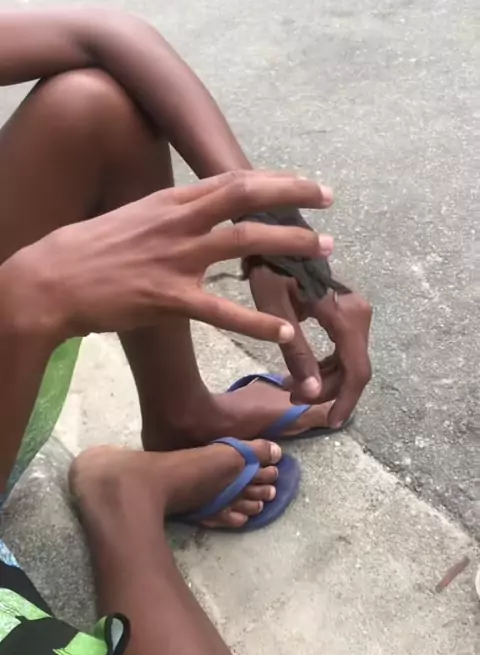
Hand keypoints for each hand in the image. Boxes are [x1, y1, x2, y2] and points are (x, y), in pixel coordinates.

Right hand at [9, 171, 334, 343]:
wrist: (51, 279)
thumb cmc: (91, 249)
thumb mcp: (135, 215)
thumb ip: (173, 211)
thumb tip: (202, 207)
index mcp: (171, 200)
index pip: (232, 180)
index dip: (274, 179)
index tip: (305, 182)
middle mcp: (178, 222)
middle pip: (246, 198)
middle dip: (292, 196)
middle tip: (329, 201)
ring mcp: (175, 259)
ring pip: (244, 244)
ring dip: (289, 246)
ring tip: (324, 250)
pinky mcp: (168, 298)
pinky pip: (222, 310)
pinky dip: (256, 322)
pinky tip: (285, 330)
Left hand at [248, 266, 371, 424]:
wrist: (275, 233)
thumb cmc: (270, 267)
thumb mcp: (274, 310)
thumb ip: (296, 353)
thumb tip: (311, 396)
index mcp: (345, 314)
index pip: (355, 369)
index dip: (345, 400)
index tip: (330, 421)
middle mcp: (358, 313)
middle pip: (353, 367)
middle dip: (327, 390)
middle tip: (291, 397)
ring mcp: (355, 311)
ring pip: (349, 360)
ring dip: (325, 379)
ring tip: (290, 386)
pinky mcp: (346, 311)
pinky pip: (343, 348)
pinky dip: (326, 364)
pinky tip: (302, 370)